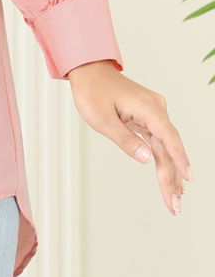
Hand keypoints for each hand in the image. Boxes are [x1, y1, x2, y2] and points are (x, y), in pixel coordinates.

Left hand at [67, 60, 192, 215]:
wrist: (88, 70)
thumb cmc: (92, 91)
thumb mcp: (102, 119)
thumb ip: (125, 140)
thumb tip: (147, 159)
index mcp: (147, 107)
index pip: (169, 137)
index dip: (179, 160)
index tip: (187, 179)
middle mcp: (155, 109)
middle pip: (168, 147)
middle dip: (172, 177)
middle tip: (175, 206)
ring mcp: (152, 112)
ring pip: (165, 147)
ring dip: (169, 173)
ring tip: (174, 200)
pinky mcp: (147, 117)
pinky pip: (158, 141)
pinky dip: (162, 160)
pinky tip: (169, 178)